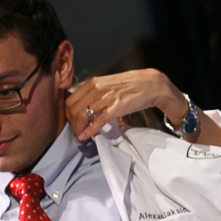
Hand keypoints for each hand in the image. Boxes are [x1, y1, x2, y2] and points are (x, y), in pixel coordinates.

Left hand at [69, 69, 195, 140]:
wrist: (152, 84)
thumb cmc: (130, 85)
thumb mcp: (107, 84)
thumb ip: (94, 93)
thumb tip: (82, 105)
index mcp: (93, 83)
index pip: (70, 100)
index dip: (68, 114)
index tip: (71, 121)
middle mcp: (97, 89)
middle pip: (73, 109)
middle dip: (71, 123)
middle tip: (75, 130)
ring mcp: (106, 98)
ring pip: (82, 115)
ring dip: (78, 128)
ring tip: (79, 136)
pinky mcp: (116, 108)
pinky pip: (97, 121)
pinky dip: (88, 130)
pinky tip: (83, 137)